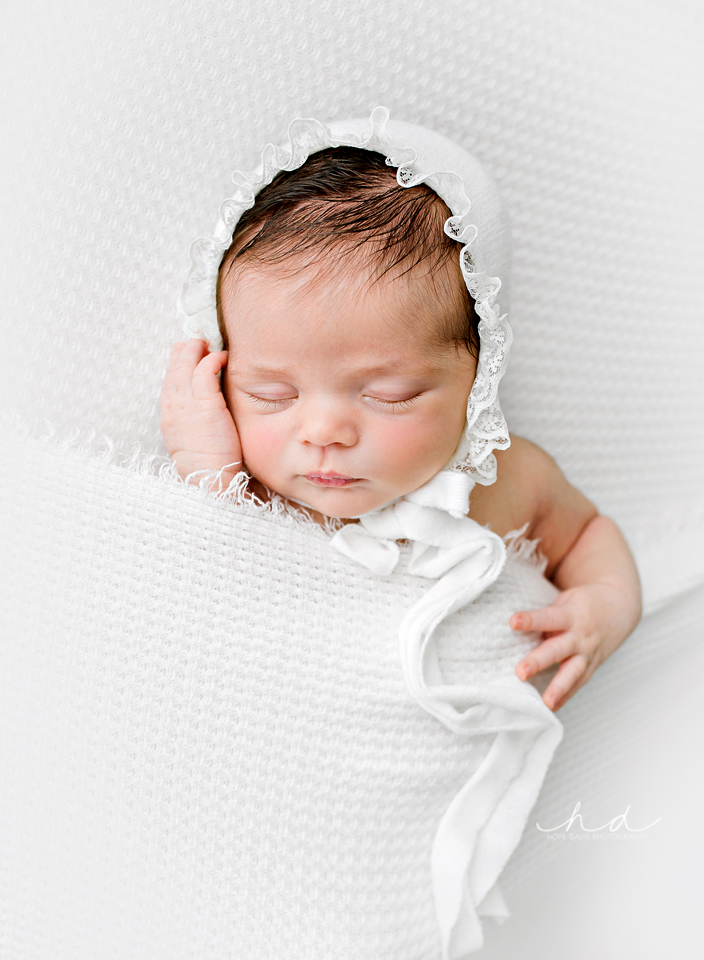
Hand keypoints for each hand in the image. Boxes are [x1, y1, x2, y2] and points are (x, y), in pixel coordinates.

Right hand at [160, 338, 241, 487]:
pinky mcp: (205, 403)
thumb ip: (195, 422)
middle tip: (191, 340)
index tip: (179, 354)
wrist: (209, 479)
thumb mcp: (193, 441)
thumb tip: (205, 412)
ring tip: (205, 341)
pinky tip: (221, 356)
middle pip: (174, 371)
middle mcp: (174, 408)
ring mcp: (187, 404)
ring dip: (195, 351)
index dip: (174, 366)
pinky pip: (205, 371)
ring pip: (186, 367)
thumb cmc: (208, 467)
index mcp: (169, 418)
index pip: (168, 384)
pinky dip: (212, 360)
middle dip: (182, 353)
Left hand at [510, 579, 640, 711]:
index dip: (531, 620)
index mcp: (571, 615)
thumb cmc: (582, 605)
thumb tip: (513, 626)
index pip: (549, 617)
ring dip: (558, 688)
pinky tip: (551, 708)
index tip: (512, 622)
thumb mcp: (565, 602)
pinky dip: (566, 696)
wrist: (620, 609)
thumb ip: (545, 615)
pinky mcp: (592, 667)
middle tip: (520, 673)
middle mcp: (580, 636)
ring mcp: (587, 654)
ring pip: (572, 672)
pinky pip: (578, 683)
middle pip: (558, 650)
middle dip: (539, 661)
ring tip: (545, 702)